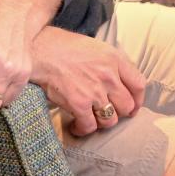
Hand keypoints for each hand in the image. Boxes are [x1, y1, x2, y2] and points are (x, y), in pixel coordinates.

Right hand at [31, 26, 145, 135]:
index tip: (131, 107)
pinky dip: (83, 129)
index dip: (137, 100)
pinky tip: (76, 126)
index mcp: (114, 59)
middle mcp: (108, 75)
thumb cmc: (59, 46)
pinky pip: (89, 125)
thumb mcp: (92, 46)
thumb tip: (117, 82)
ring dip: (100, 123)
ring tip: (90, 119)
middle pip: (126, 106)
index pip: (139, 85)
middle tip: (106, 113)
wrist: (35, 50)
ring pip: (110, 119)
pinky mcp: (77, 103)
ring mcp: (94, 91)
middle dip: (117, 113)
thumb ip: (109, 63)